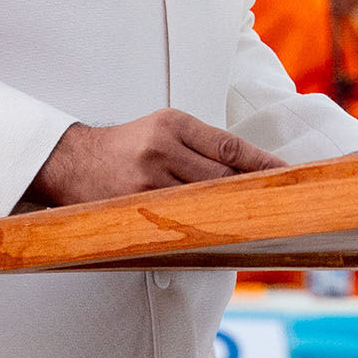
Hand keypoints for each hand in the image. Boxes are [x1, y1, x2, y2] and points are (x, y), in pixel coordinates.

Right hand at [30, 111, 288, 206]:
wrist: (72, 162)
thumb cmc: (126, 145)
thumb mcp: (163, 128)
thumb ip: (202, 145)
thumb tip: (248, 170)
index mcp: (173, 124)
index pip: (229, 146)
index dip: (262, 163)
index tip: (286, 174)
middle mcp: (161, 149)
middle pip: (220, 176)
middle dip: (249, 192)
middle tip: (277, 203)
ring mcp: (147, 181)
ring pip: (201, 202)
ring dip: (227, 213)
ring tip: (252, 221)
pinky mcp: (135, 207)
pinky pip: (176, 222)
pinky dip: (198, 228)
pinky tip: (215, 233)